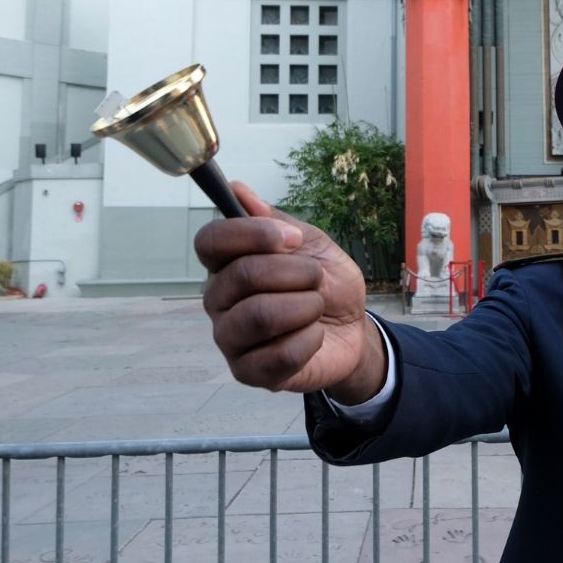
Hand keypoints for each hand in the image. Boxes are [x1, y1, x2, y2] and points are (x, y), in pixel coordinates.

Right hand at [194, 182, 385, 397]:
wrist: (352, 328)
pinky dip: (309, 340)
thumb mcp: (312, 244)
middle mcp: (219, 300)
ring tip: (316, 307)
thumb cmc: (325, 284)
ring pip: (259, 316)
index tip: (292, 239)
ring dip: (304, 307)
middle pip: (242, 275)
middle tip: (316, 279)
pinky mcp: (248, 372)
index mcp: (227, 264)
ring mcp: (230, 338)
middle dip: (296, 273)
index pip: (210, 241)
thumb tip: (238, 189)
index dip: (252, 234)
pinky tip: (315, 335)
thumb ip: (276, 219)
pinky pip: (278, 355)